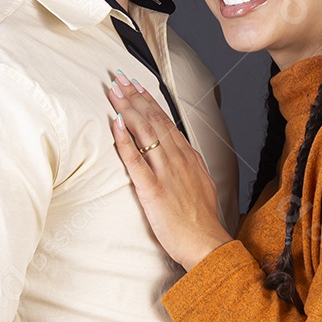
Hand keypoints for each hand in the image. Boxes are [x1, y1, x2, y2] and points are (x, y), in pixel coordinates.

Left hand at [108, 72, 232, 269]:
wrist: (206, 243)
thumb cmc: (201, 220)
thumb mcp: (201, 183)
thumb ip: (189, 165)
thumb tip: (180, 153)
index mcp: (188, 157)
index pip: (166, 121)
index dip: (149, 101)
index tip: (137, 85)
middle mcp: (177, 159)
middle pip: (153, 120)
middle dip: (134, 96)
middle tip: (119, 78)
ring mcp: (165, 172)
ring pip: (144, 132)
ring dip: (127, 108)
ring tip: (114, 91)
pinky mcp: (152, 190)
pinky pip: (135, 160)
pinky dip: (124, 140)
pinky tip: (116, 124)